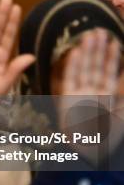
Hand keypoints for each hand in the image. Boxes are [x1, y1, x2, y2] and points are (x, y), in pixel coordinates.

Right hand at [59, 29, 123, 160]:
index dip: (112, 57)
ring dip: (87, 52)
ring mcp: (79, 94)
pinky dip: (73, 65)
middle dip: (98, 50)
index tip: (114, 40)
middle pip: (96, 66)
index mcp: (107, 97)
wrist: (87, 152)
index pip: (109, 72)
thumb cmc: (107, 137)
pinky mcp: (67, 98)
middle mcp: (92, 92)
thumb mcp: (121, 113)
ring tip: (90, 36)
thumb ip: (123, 93)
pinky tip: (77, 52)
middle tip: (100, 32)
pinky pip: (70, 78)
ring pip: (84, 68)